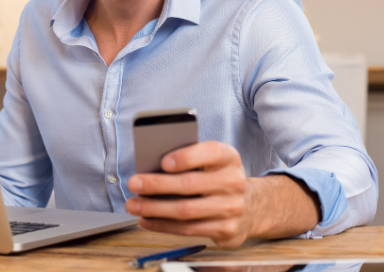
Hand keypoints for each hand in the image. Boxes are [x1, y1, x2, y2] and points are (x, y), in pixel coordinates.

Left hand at [126, 141, 250, 247]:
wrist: (249, 205)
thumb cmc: (217, 176)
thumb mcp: (210, 160)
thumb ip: (189, 158)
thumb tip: (152, 165)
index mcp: (229, 157)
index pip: (209, 152)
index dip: (186, 157)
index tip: (163, 162)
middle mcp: (233, 181)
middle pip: (191, 184)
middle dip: (158, 184)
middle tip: (134, 183)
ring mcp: (232, 208)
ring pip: (186, 210)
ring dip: (154, 208)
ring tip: (134, 204)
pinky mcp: (225, 230)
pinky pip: (188, 229)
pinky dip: (163, 225)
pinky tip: (147, 219)